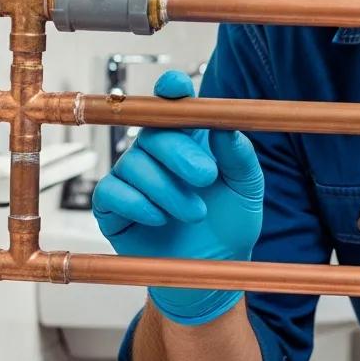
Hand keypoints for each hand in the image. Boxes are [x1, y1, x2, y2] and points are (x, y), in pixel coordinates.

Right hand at [92, 70, 263, 324]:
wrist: (211, 271)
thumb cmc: (229, 226)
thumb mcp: (247, 191)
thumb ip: (240, 158)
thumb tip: (227, 128)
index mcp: (189, 140)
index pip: (173, 104)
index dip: (171, 91)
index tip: (176, 88)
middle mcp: (156, 153)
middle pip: (153, 132)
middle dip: (180, 152)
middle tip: (206, 178)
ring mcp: (132, 177)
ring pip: (134, 164)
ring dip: (167, 189)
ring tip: (194, 214)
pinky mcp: (112, 206)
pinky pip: (112, 192)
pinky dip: (138, 204)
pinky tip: (160, 219)